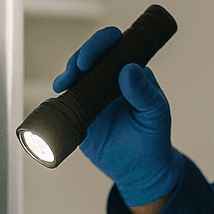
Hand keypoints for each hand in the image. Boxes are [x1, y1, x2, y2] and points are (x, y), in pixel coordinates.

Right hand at [53, 27, 182, 206]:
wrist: (139, 169)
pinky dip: (60, 96)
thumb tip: (130, 69)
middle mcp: (110, 78)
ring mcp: (92, 93)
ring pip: (76, 74)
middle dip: (80, 56)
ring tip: (64, 84)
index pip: (116, 46)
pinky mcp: (79, 112)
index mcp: (131, 72)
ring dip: (68, 74)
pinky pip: (66, 98)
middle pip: (91, 55)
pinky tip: (58, 96)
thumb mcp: (155, 114)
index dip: (101, 44)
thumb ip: (145, 93)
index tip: (92, 58)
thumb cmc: (153, 138)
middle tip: (76, 68)